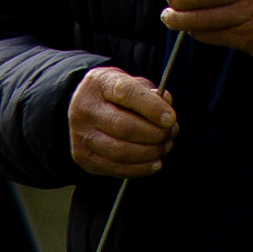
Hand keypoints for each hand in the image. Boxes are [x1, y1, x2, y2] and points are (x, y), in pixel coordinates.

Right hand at [61, 65, 182, 178]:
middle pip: (124, 127)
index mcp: (99, 83)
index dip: (151, 107)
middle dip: (155, 134)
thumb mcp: (132, 83)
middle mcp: (85, 109)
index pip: (126, 93)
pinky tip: (156, 162)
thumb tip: (166, 103)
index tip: (170, 118)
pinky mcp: (84, 157)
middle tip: (171, 133)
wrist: (84, 108)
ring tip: (165, 146)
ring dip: (151, 152)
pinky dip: (141, 168)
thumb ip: (151, 93)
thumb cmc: (115, 95)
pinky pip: (116, 169)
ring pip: (121, 152)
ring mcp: (81, 135)